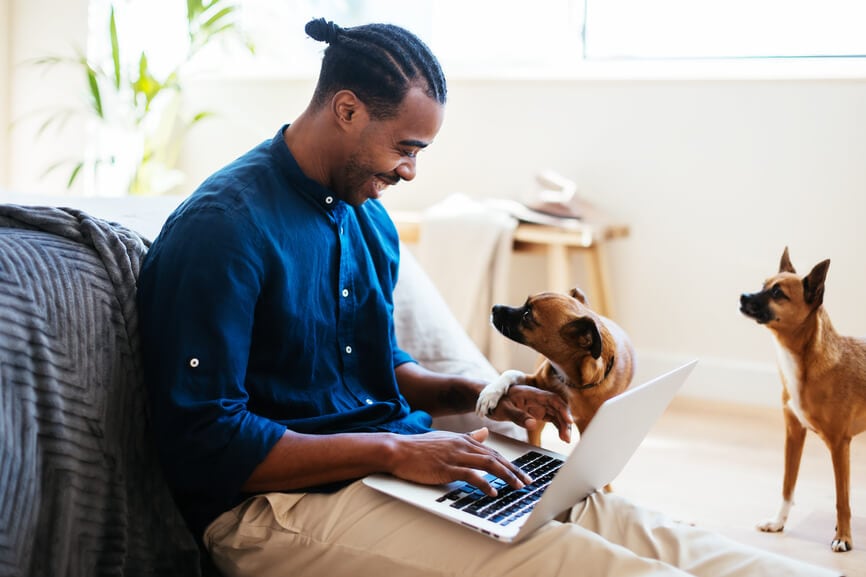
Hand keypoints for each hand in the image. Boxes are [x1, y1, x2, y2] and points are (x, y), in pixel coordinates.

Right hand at [388, 428, 531, 495]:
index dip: (509, 463)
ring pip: (488, 465)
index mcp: (464, 440)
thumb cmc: (419, 447)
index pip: (493, 452)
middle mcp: (463, 446)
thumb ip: (467, 437)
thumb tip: (485, 433)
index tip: (521, 474)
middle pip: (495, 458)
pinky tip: (492, 492)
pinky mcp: (447, 468)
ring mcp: (455, 456)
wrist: (398, 449)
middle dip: (514, 471)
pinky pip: (470, 475)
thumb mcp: (447, 438)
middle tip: (528, 482)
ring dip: (506, 476)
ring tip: (517, 487)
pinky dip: (484, 484)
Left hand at [488, 384, 572, 442]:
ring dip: (563, 425)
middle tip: (567, 437)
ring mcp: (539, 405)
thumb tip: (533, 424)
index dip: (562, 409)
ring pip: (556, 414)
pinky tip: (562, 436)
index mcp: (531, 394)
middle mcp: (538, 399)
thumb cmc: (495, 402)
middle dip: (565, 421)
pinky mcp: (537, 413)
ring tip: (566, 440)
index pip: (552, 399)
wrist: (488, 401)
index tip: (569, 421)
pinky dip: (558, 426)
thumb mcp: (503, 409)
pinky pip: (552, 419)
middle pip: (557, 407)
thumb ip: (518, 416)